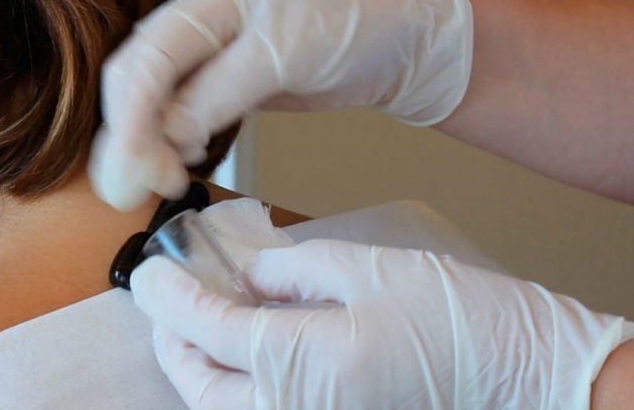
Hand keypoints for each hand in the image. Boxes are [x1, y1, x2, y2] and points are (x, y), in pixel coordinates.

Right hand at [90, 0, 473, 210]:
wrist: (398, 42)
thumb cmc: (352, 28)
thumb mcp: (285, 55)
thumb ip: (220, 91)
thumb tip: (166, 132)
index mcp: (208, 0)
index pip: (146, 59)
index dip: (131, 117)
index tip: (131, 168)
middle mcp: (197, 24)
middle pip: (135, 80)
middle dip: (129, 136)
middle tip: (140, 187)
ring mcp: (207, 56)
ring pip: (151, 101)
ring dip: (145, 145)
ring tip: (160, 182)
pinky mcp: (222, 86)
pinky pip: (178, 115)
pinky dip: (170, 144)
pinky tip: (177, 164)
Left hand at [131, 240, 626, 408]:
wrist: (518, 372)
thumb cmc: (452, 316)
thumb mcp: (363, 269)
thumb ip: (291, 270)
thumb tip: (247, 275)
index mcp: (298, 363)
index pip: (205, 329)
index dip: (167, 297)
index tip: (147, 272)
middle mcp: (293, 408)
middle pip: (198, 385)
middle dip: (171, 342)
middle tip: (165, 300)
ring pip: (221, 407)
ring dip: (196, 367)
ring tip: (195, 324)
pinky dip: (233, 383)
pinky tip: (242, 349)